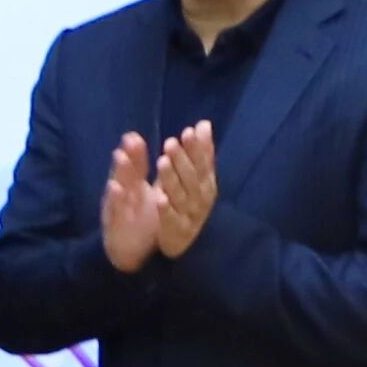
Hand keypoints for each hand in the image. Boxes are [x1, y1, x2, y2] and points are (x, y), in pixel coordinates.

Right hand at [98, 132, 164, 272]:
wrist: (125, 251)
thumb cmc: (135, 218)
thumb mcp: (137, 190)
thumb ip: (137, 166)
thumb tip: (134, 137)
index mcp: (130, 187)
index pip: (134, 167)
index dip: (134, 152)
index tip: (134, 136)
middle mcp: (122, 195)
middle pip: (124, 174)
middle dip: (125, 156)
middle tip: (129, 140)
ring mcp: (117, 208)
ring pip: (118, 188)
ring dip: (118, 173)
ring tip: (120, 157)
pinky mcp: (115, 224)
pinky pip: (115, 211)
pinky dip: (115, 199)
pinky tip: (114, 188)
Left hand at [147, 122, 219, 259]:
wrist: (181, 243)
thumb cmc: (187, 203)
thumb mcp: (195, 178)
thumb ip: (201, 153)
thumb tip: (204, 124)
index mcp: (206, 184)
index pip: (203, 163)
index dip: (198, 148)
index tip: (188, 131)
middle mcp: (200, 200)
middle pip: (192, 178)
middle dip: (182, 160)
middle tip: (170, 142)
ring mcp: (189, 216)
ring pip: (181, 196)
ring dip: (172, 179)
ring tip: (162, 161)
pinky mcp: (176, 232)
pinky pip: (171, 220)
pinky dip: (167, 209)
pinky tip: (159, 198)